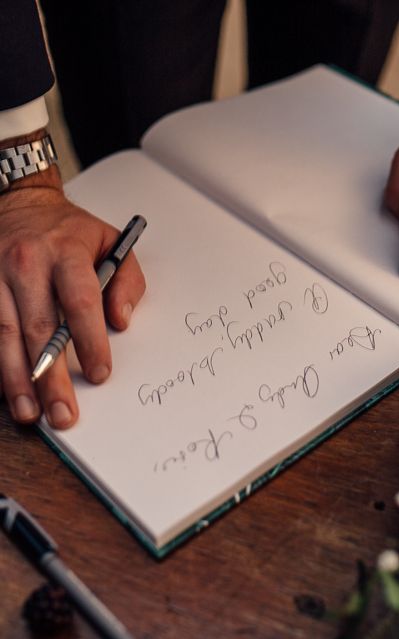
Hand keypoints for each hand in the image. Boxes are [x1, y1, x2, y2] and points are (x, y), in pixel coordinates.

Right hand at [0, 155, 144, 428]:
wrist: (21, 204)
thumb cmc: (72, 232)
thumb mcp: (113, 244)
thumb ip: (127, 283)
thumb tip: (121, 322)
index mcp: (66, 253)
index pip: (81, 302)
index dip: (90, 341)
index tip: (100, 373)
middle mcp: (26, 265)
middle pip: (39, 328)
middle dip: (51, 377)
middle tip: (64, 413)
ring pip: (3, 335)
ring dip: (15, 379)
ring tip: (30, 413)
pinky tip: (6, 390)